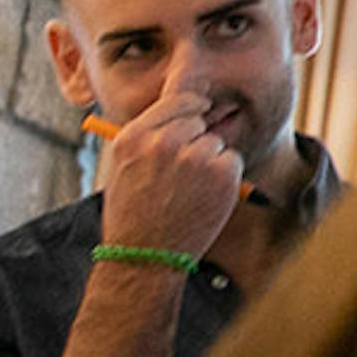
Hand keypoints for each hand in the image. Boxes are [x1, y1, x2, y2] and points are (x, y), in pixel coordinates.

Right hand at [93, 52, 245, 260]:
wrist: (144, 256)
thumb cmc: (133, 215)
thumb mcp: (124, 168)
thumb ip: (149, 138)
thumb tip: (183, 111)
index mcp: (134, 137)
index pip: (178, 100)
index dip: (191, 110)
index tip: (197, 115)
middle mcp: (163, 141)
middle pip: (199, 120)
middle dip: (197, 139)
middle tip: (184, 172)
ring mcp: (194, 156)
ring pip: (216, 143)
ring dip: (210, 161)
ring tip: (188, 191)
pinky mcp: (222, 172)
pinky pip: (232, 161)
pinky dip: (225, 178)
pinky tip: (204, 198)